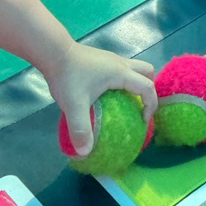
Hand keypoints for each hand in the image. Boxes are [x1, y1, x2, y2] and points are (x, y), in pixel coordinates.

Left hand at [44, 40, 156, 155]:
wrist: (54, 52)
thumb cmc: (68, 76)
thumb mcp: (73, 105)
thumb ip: (80, 129)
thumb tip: (85, 153)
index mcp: (121, 73)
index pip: (147, 87)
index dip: (150, 104)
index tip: (142, 120)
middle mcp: (121, 63)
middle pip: (147, 72)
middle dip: (148, 90)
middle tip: (138, 106)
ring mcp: (112, 59)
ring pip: (135, 68)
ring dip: (136, 83)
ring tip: (124, 101)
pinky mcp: (103, 59)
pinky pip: (123, 69)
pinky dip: (124, 81)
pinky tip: (106, 93)